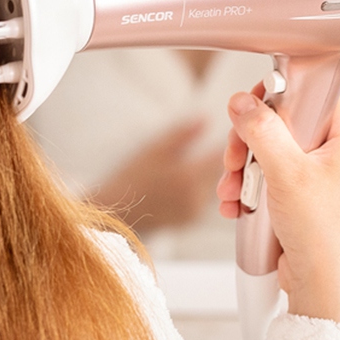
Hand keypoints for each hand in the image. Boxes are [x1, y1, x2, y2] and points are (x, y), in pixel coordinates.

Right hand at [93, 119, 223, 234]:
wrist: (115, 212)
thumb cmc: (130, 178)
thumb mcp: (153, 149)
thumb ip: (182, 134)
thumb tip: (207, 118)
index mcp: (189, 178)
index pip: (221, 155)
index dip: (224, 141)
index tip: (221, 130)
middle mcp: (197, 198)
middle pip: (221, 173)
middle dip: (220, 157)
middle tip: (212, 142)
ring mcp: (195, 211)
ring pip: (215, 186)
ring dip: (213, 173)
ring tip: (200, 159)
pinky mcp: (190, 220)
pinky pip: (206, 199)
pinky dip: (204, 186)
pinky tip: (191, 177)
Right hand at [217, 87, 339, 327]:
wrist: (322, 287)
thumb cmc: (323, 235)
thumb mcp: (287, 173)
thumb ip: (262, 131)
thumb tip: (241, 101)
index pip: (314, 88)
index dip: (281, 91)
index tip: (254, 104)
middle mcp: (333, 150)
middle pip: (281, 119)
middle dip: (248, 140)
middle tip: (234, 157)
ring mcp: (314, 173)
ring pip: (267, 149)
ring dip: (240, 168)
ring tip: (230, 191)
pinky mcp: (298, 194)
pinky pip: (264, 176)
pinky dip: (244, 188)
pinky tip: (233, 205)